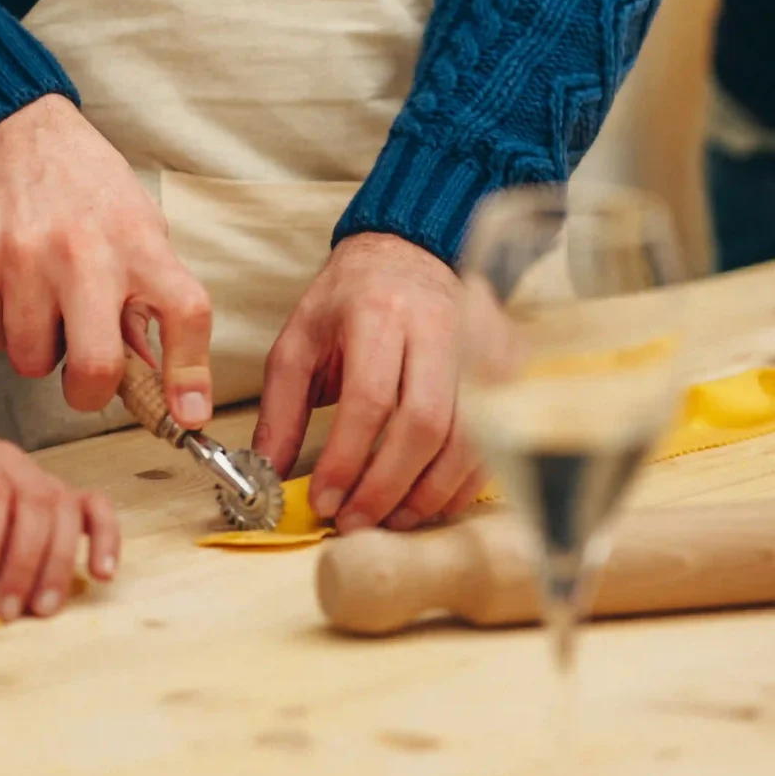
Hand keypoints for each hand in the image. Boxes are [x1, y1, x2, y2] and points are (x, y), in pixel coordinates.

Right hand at [0, 95, 214, 425]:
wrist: (12, 129)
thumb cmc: (85, 185)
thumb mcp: (137, 226)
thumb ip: (148, 299)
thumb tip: (158, 380)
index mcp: (138, 242)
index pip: (183, 313)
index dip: (191, 373)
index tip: (188, 414)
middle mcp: (83, 251)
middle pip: (96, 366)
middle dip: (90, 392)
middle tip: (85, 378)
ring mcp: (23, 258)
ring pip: (30, 361)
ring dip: (38, 349)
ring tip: (42, 304)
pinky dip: (0, 324)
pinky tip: (10, 284)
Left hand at [0, 430, 121, 621]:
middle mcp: (7, 459)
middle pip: (34, 504)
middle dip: (24, 565)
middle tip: (8, 613)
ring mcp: (37, 473)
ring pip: (65, 510)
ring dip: (58, 563)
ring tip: (42, 609)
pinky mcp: (56, 492)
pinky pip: (93, 506)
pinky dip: (104, 538)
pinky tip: (102, 573)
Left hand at [253, 233, 501, 533]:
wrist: (408, 253)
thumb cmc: (349, 302)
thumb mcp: (299, 341)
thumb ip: (282, 409)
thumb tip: (267, 474)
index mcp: (378, 314)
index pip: (370, 397)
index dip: (348, 458)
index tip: (324, 501)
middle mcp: (438, 328)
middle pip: (426, 423)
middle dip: (389, 485)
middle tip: (356, 522)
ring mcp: (481, 348)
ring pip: (469, 438)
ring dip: (430, 492)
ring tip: (391, 520)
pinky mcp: (507, 367)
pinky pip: (495, 439)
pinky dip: (463, 482)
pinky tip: (429, 501)